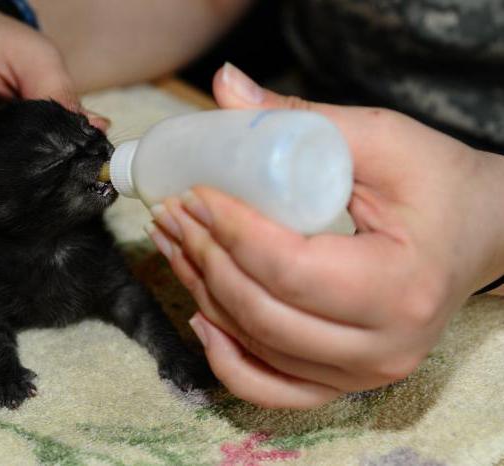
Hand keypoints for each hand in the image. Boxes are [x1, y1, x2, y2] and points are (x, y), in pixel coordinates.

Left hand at [146, 63, 503, 407]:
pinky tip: (201, 317)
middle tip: (173, 214)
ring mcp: (363, 374)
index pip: (288, 266)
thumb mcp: (382, 141)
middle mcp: (384, 346)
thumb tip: (225, 87)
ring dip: (204, 295)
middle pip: (263, 312)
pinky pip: (272, 388)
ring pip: (258, 346)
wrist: (478, 233)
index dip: (229, 230)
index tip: (193, 192)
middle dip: (205, 259)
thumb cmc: (439, 185)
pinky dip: (228, 359)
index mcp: (400, 285)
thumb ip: (300, 118)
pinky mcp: (345, 381)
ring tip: (175, 245)